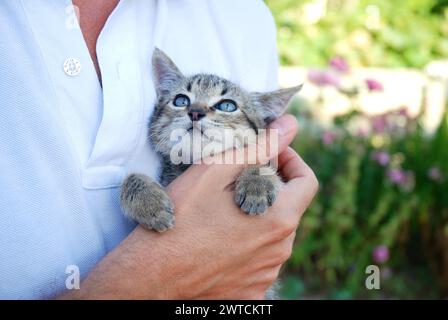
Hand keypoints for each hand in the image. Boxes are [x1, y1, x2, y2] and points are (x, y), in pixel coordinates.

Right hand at [60, 115, 317, 298]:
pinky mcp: (251, 291)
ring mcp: (266, 274)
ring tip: (219, 215)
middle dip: (267, 189)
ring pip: (271, 236)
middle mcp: (279, 250)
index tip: (270, 154)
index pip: (307, 182)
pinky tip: (217, 242)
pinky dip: (244, 247)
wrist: (151, 276)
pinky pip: (257, 262)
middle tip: (233, 182)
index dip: (292, 161)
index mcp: (278, 219)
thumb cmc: (179, 219)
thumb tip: (289, 124)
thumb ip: (258, 147)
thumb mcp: (214, 173)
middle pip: (286, 208)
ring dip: (255, 218)